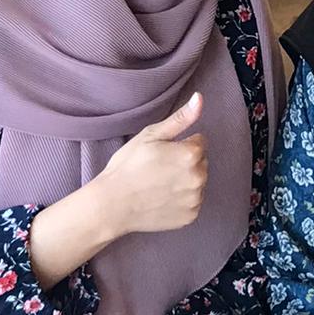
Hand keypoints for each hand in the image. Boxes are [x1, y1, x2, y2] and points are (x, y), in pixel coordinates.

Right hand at [96, 96, 207, 238]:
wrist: (112, 205)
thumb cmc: (128, 166)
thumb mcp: (151, 135)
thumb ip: (180, 118)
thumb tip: (200, 98)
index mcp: (191, 154)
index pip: (199, 141)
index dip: (180, 144)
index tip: (162, 152)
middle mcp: (199, 177)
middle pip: (201, 162)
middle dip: (185, 162)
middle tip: (159, 168)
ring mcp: (195, 199)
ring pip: (197, 182)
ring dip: (185, 181)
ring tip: (160, 184)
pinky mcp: (190, 216)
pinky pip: (193, 202)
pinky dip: (182, 200)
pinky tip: (162, 198)